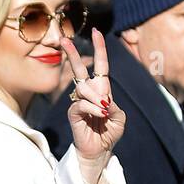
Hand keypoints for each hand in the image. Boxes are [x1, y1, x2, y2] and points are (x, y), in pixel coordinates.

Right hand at [61, 27, 125, 183]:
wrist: (100, 152)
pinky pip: (81, 103)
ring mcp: (79, 102)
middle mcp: (88, 93)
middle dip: (72, 53)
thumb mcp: (119, 118)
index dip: (98, 49)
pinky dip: (93, 108)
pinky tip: (100, 115)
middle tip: (64, 39)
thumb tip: (102, 99)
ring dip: (97, 97)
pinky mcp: (73, 113)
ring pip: (83, 88)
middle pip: (79, 68)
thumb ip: (114, 105)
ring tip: (104, 111)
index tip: (96, 32)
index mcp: (101, 90)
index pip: (99, 66)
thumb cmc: (109, 134)